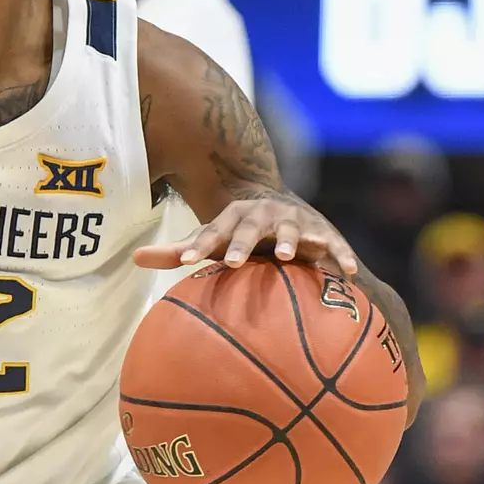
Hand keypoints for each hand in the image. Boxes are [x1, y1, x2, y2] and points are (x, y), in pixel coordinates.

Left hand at [132, 195, 358, 275]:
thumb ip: (177, 250)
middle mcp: (263, 214)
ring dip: (290, 241)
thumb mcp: (212, 240)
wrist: (286, 211)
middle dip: (242, 243)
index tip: (187, 261)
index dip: (198, 245)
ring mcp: (294, 220)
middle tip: (232, 262)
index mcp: (233, 216)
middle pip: (250, 227)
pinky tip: (349, 272)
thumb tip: (134, 258)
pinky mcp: (322, 232)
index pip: (211, 231)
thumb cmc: (240, 235)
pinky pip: (333, 244)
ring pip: (291, 230)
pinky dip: (341, 255)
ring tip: (288, 258)